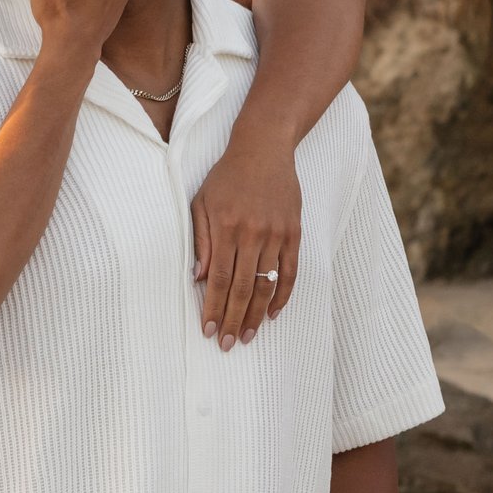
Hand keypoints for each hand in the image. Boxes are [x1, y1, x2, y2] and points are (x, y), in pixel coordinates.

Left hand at [192, 136, 299, 345]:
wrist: (264, 149)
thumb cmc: (226, 177)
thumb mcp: (201, 202)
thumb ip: (200, 240)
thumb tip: (198, 278)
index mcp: (226, 227)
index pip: (217, 279)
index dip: (213, 308)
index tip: (208, 331)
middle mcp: (252, 234)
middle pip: (241, 288)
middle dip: (233, 320)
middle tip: (227, 344)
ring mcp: (276, 234)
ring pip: (266, 285)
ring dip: (255, 315)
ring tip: (247, 336)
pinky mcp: (294, 233)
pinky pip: (290, 272)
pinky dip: (282, 296)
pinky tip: (272, 314)